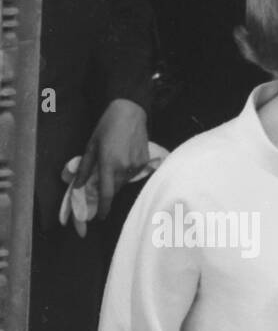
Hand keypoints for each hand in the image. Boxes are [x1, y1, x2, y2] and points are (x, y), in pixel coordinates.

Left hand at [76, 100, 148, 218]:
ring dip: (117, 179)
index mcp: (108, 163)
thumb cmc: (107, 127)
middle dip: (108, 189)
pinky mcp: (144, 162)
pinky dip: (126, 171)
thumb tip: (79, 184)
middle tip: (102, 180)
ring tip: (114, 162)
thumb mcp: (91, 145)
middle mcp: (124, 168)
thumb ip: (85, 167)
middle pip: (115, 188)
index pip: (106, 193)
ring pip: (124, 181)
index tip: (101, 217)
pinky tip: (124, 157)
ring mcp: (136, 166)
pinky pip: (133, 174)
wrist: (130, 113)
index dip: (104, 208)